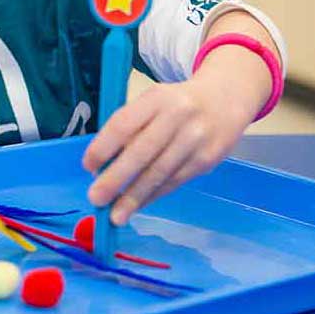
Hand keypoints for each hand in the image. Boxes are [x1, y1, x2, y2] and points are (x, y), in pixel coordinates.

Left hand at [82, 77, 254, 225]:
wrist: (226, 99)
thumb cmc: (176, 104)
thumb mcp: (153, 102)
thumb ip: (131, 128)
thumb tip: (104, 168)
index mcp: (156, 98)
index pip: (124, 123)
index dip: (103, 147)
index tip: (88, 167)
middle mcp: (177, 116)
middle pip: (142, 151)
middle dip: (116, 178)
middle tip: (96, 199)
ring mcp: (195, 138)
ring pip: (160, 172)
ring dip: (134, 197)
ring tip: (115, 215)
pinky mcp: (207, 159)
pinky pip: (174, 182)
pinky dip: (153, 196)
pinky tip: (137, 206)